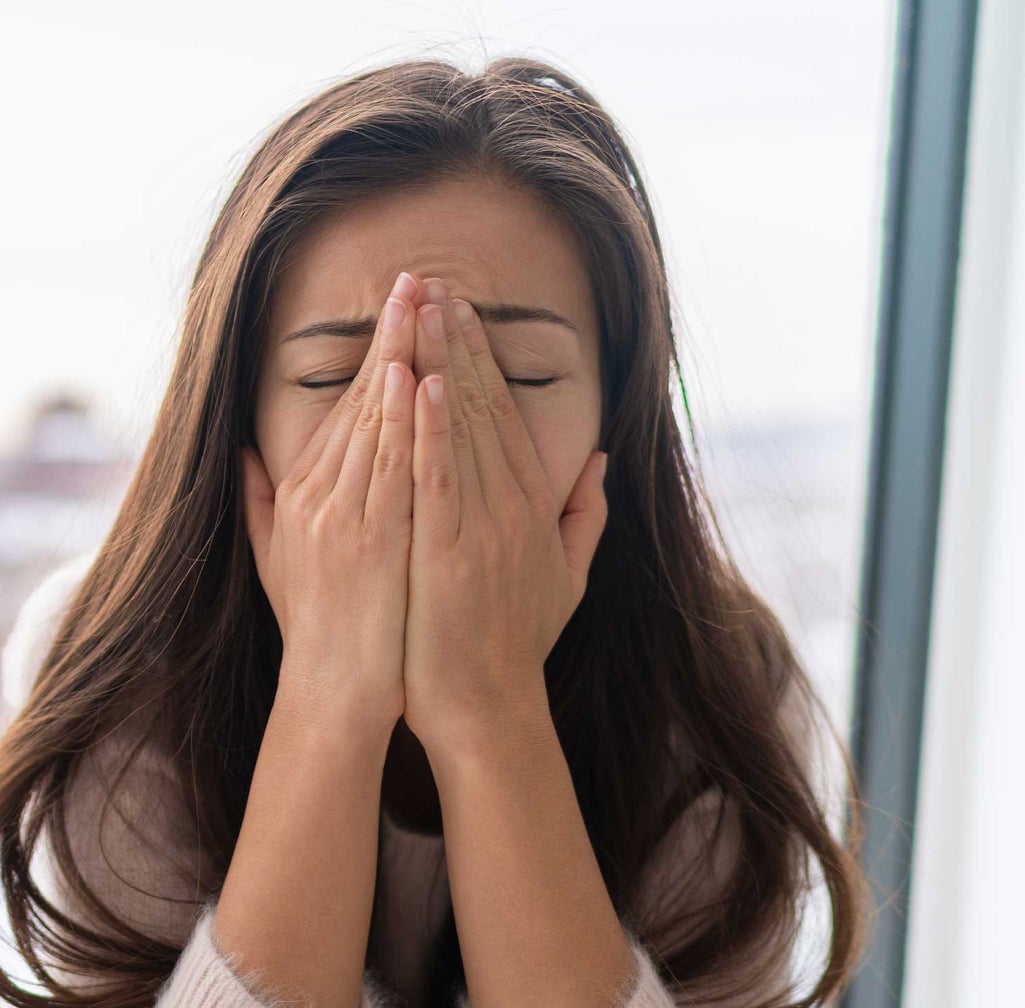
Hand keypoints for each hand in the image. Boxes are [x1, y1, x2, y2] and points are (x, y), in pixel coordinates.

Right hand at [240, 271, 421, 737]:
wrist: (335, 694)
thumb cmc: (318, 632)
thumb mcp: (276, 561)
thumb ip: (260, 504)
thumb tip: (246, 457)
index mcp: (302, 494)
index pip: (344, 410)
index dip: (372, 355)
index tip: (396, 310)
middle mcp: (318, 496)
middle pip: (360, 400)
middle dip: (388, 336)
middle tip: (412, 279)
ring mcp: (345, 516)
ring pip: (377, 420)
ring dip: (401, 358)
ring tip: (423, 305)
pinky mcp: (371, 539)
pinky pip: (393, 466)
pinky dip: (405, 419)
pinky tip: (418, 376)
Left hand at [401, 278, 608, 749]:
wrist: (486, 707)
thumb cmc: (512, 646)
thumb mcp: (564, 577)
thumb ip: (583, 517)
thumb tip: (601, 461)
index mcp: (530, 506)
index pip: (504, 415)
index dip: (483, 358)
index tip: (461, 311)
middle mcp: (510, 506)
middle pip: (482, 407)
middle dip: (459, 341)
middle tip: (435, 283)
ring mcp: (482, 527)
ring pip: (460, 429)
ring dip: (443, 364)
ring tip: (425, 309)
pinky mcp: (451, 551)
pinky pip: (439, 477)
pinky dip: (432, 429)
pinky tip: (424, 382)